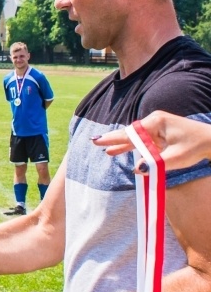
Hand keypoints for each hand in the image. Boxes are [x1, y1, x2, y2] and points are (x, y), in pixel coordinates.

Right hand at [92, 110, 210, 173]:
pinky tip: (122, 152)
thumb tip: (138, 170)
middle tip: (94, 142)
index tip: (98, 141)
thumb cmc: (196, 147)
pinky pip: (144, 141)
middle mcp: (154, 121)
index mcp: (155, 122)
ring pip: (136, 138)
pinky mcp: (162, 134)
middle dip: (114, 140)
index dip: (113, 139)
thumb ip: (155, 164)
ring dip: (123, 145)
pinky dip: (134, 147)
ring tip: (107, 151)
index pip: (131, 133)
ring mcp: (158, 127)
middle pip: (130, 134)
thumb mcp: (175, 158)